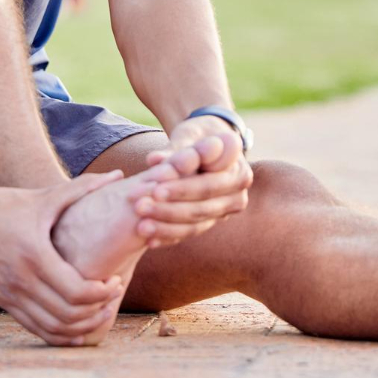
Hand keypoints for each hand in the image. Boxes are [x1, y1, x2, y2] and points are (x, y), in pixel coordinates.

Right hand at [0, 171, 128, 345]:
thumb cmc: (6, 203)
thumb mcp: (44, 196)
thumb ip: (83, 187)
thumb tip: (119, 173)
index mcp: (33, 254)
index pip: (76, 291)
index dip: (102, 293)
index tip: (115, 282)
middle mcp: (19, 280)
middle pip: (68, 314)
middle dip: (97, 311)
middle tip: (112, 297)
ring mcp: (8, 294)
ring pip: (52, 328)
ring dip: (81, 327)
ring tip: (99, 312)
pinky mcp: (1, 301)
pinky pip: (34, 329)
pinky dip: (58, 334)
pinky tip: (76, 326)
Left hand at [137, 114, 253, 246]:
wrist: (205, 145)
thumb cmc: (197, 137)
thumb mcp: (190, 135)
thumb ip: (178, 150)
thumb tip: (156, 160)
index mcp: (238, 172)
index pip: (207, 185)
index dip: (181, 189)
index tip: (154, 189)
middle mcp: (237, 196)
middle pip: (201, 208)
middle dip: (168, 210)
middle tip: (139, 207)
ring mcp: (224, 213)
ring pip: (194, 225)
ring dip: (166, 227)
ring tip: (141, 226)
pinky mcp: (209, 222)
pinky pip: (188, 233)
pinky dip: (168, 237)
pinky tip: (149, 241)